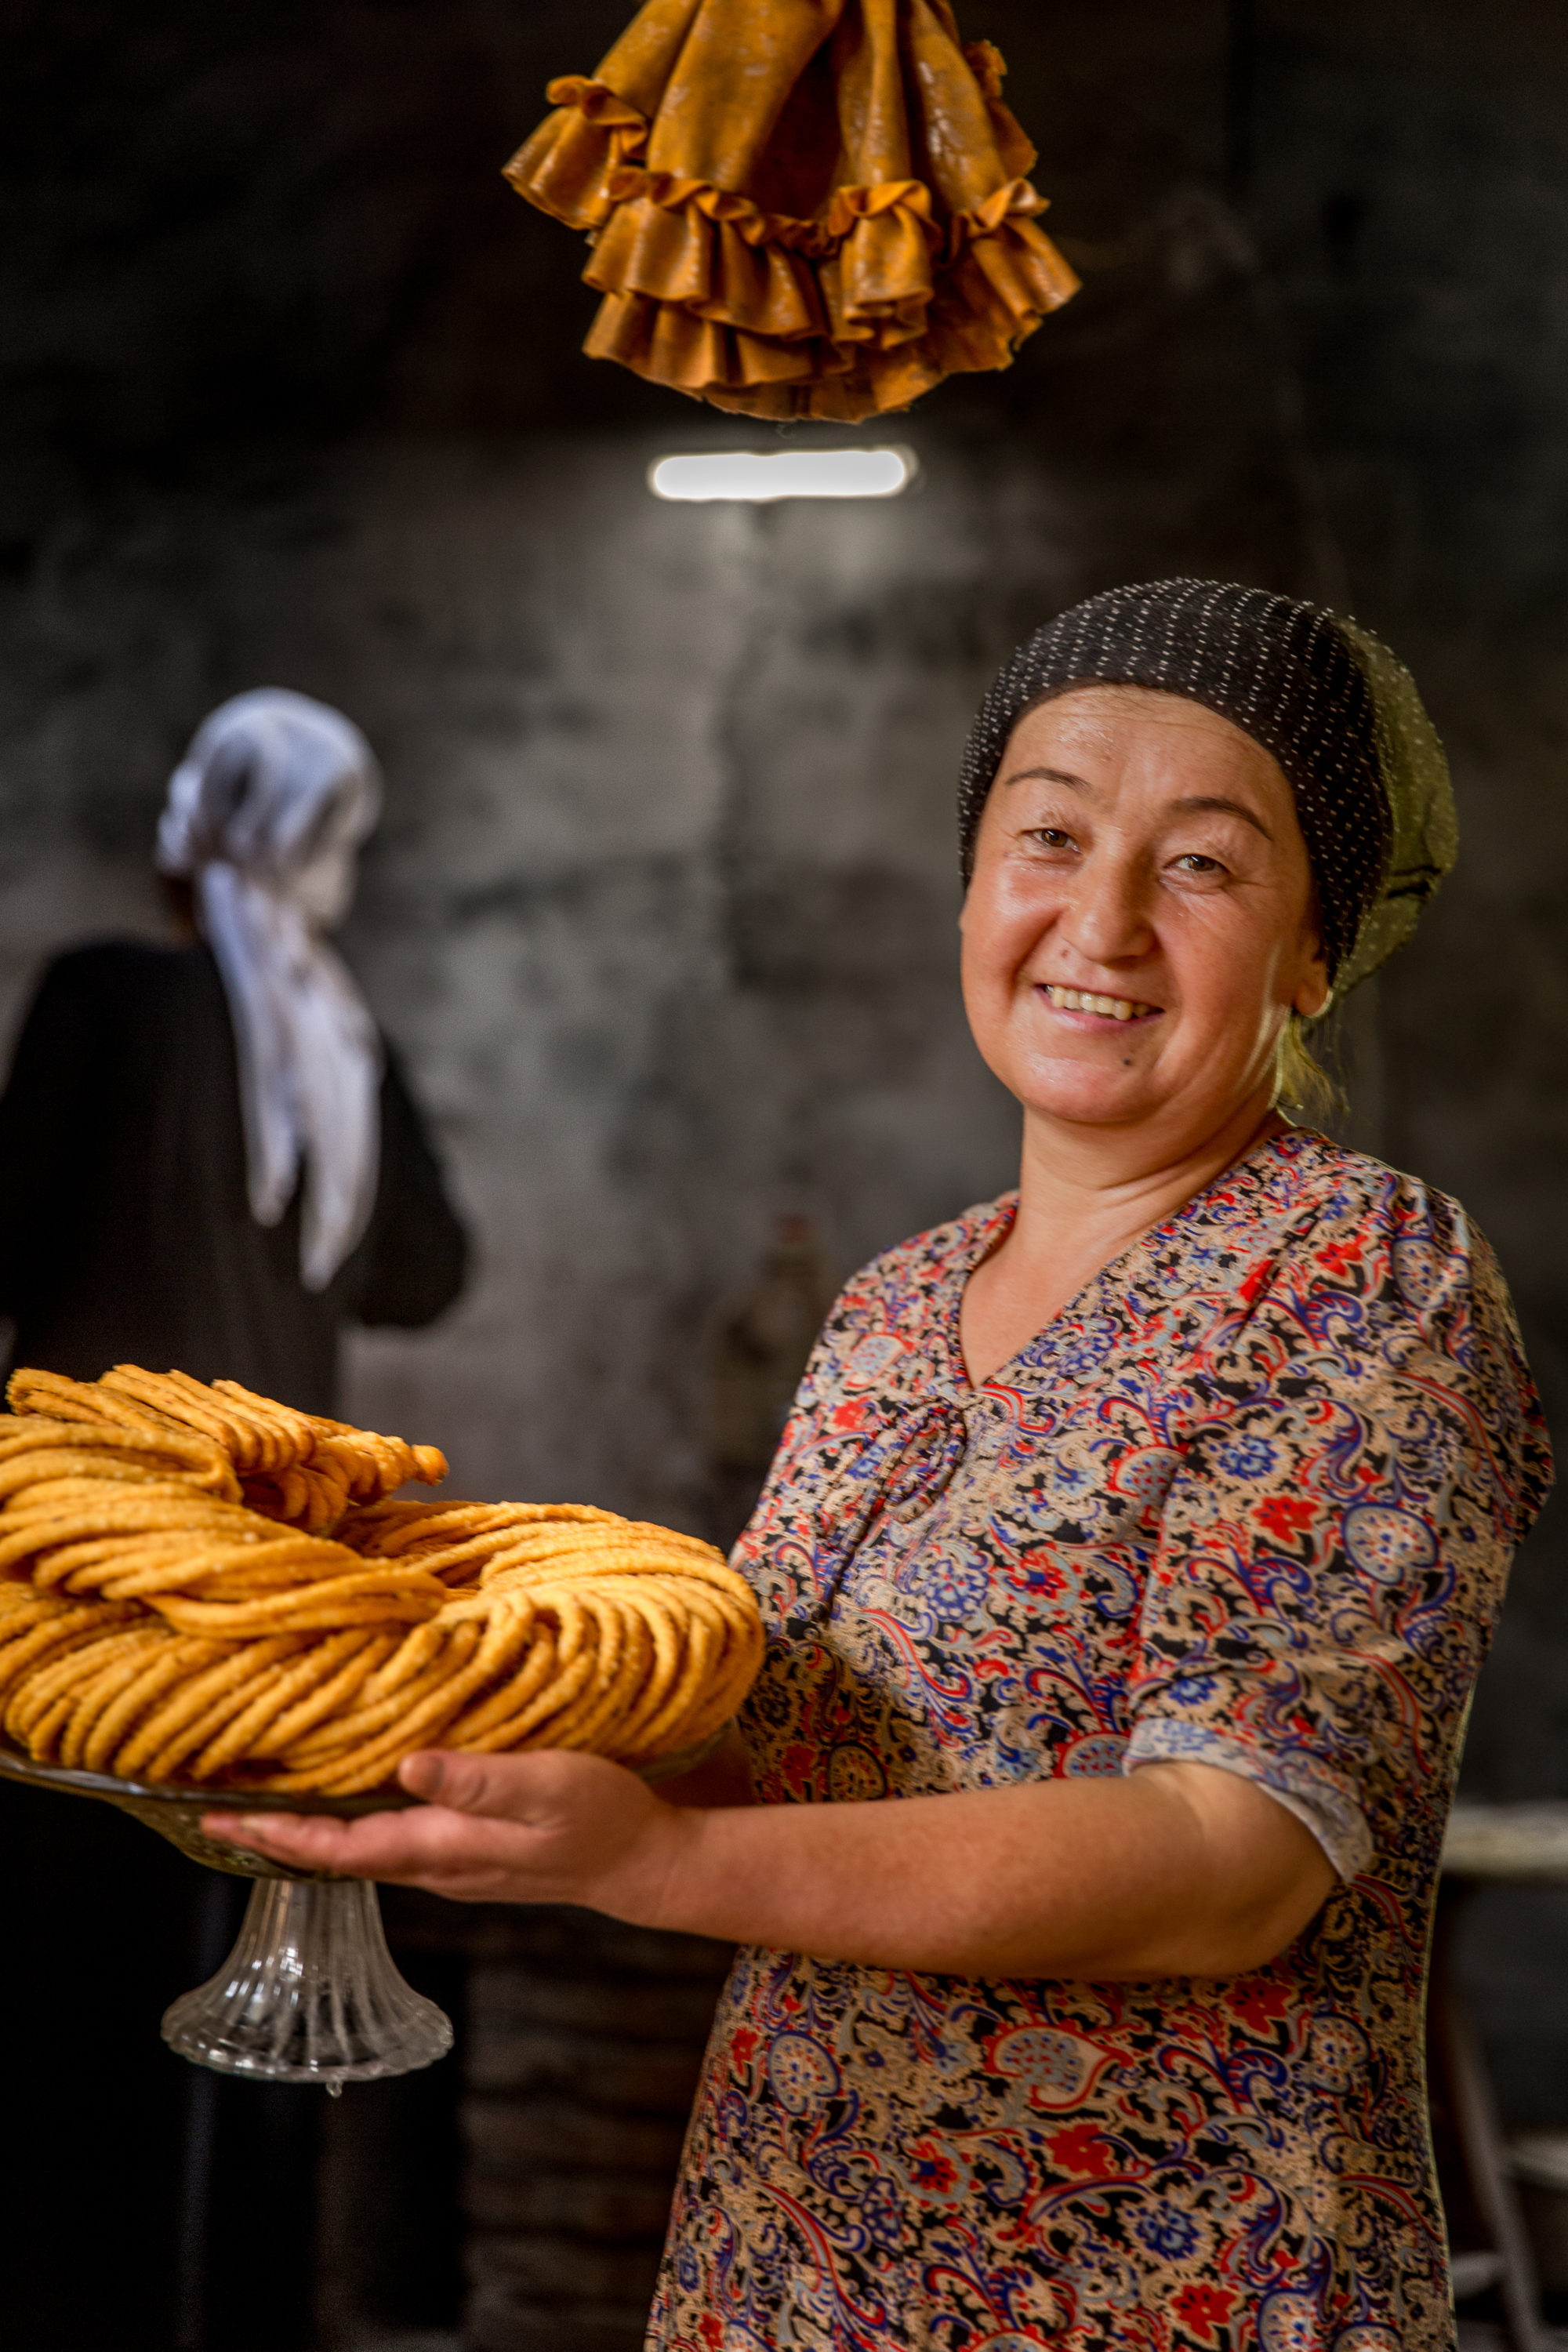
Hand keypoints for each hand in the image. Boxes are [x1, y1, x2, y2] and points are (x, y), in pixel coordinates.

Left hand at [203, 1748, 694, 1916]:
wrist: (641, 1862)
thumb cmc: (603, 1817)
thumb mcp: (552, 1787)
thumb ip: (482, 1779)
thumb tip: (407, 1766)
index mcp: (444, 1846)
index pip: (338, 1847)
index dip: (276, 1835)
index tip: (217, 1821)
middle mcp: (434, 1862)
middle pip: (334, 1853)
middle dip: (273, 1835)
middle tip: (210, 1811)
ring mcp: (448, 1861)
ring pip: (357, 1847)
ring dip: (305, 1829)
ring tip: (259, 1800)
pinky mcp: (464, 1849)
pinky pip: (386, 1838)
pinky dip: (347, 1821)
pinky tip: (341, 1795)